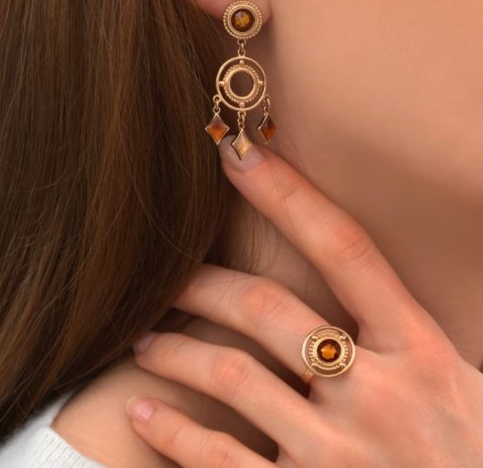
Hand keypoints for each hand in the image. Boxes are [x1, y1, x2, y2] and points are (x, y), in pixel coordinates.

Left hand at [125, 141, 482, 466]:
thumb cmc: (467, 454)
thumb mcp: (452, 381)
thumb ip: (397, 333)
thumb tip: (344, 277)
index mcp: (418, 350)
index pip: (343, 248)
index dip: (286, 195)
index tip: (237, 154)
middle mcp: (377, 395)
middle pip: (265, 309)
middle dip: (203, 285)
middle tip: (166, 277)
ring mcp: (337, 456)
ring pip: (230, 377)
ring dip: (173, 353)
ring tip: (143, 343)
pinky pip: (217, 460)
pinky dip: (170, 431)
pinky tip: (141, 413)